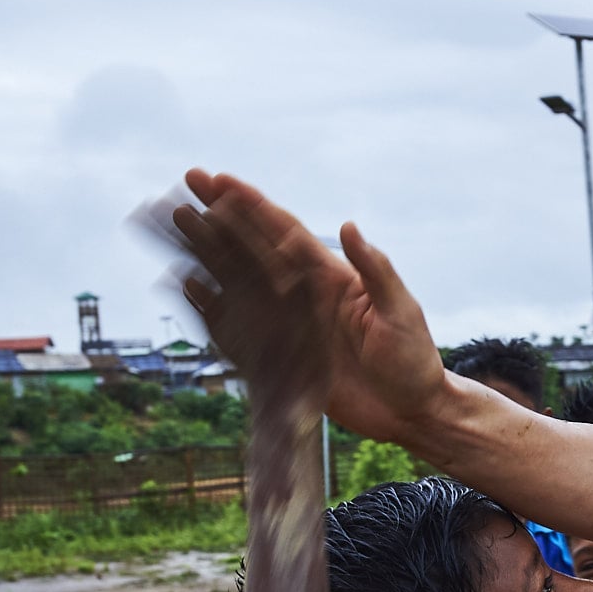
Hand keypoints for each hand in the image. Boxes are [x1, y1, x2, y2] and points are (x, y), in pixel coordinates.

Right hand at [176, 172, 449, 441]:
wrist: (412, 411)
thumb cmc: (413, 359)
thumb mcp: (399, 311)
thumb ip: (375, 271)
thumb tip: (350, 226)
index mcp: (332, 277)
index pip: (285, 231)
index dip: (252, 205)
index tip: (219, 180)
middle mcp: (306, 293)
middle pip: (254, 246)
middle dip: (221, 214)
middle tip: (188, 184)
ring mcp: (292, 323)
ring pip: (242, 279)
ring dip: (211, 251)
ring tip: (178, 226)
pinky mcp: (286, 354)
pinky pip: (243, 325)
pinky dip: (217, 306)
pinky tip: (191, 287)